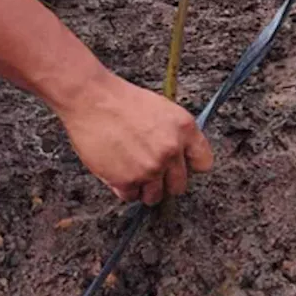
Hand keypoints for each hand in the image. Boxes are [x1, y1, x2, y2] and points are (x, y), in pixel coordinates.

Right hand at [57, 72, 213, 204]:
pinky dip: (122, 187)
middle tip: (148, 168)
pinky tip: (116, 168)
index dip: (189, 166)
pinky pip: (130, 196)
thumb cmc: (120, 100)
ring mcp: (151, 167)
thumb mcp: (160, 108)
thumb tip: (180, 157)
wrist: (91, 99)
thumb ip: (175, 134)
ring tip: (129, 168)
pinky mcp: (128, 180)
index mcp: (184, 128)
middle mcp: (172, 150)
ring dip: (143, 187)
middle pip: (179, 185)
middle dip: (164, 181)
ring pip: (155, 196)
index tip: (178, 166)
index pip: (204, 162)